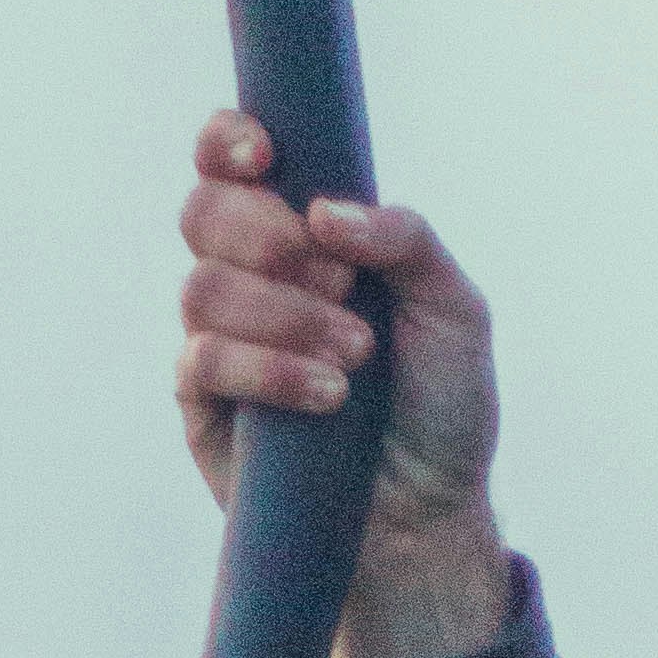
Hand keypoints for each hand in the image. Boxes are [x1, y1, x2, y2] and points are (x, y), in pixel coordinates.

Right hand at [174, 110, 509, 657]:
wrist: (430, 515)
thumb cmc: (442, 404)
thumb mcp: (455, 310)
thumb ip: (407, 240)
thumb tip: (325, 210)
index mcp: (301, 232)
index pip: (230, 161)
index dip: (228, 141)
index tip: (265, 154)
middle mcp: (250, 277)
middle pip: (204, 211)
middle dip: (268, 236)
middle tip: (341, 283)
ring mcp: (222, 340)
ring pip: (202, 287)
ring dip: (285, 315)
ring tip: (355, 359)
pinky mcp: (206, 408)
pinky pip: (202, 362)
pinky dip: (267, 371)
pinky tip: (326, 396)